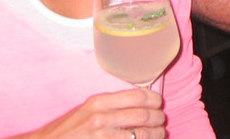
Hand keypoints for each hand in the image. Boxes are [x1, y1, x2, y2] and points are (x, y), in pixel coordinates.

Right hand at [16, 88, 165, 138]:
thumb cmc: (68, 129)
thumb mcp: (86, 110)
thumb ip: (110, 105)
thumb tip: (139, 102)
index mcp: (98, 102)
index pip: (135, 96)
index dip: (153, 99)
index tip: (159, 103)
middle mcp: (100, 117)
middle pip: (141, 115)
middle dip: (157, 118)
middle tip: (161, 121)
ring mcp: (100, 136)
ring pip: (139, 134)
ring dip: (155, 134)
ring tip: (160, 134)